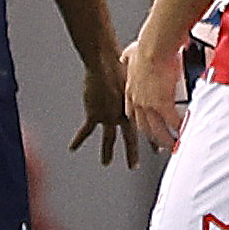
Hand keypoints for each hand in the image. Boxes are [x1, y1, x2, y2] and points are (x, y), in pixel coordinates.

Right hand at [71, 52, 141, 166]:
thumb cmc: (121, 63)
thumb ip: (140, 84)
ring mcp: (108, 116)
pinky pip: (86, 131)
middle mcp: (123, 114)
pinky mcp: (94, 114)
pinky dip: (78, 140)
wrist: (105, 63)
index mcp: (135, 107)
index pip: (145, 127)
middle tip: (133, 166)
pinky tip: (72, 148)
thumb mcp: (137, 76)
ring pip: (109, 138)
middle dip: (132, 154)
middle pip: (130, 138)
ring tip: (106, 163)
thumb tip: (148, 80)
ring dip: (107, 152)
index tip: (156, 149)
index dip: (151, 138)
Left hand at [123, 38, 183, 153]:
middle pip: (143, 126)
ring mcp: (149, 104)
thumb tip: (125, 56)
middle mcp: (138, 100)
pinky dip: (179, 129)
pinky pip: (172, 122)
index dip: (139, 121)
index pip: (132, 112)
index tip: (144, 128)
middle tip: (159, 145)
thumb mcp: (131, 53)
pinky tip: (185, 133)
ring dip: (166, 140)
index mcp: (131, 90)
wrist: (155, 46)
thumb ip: (128, 57)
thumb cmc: (146, 46)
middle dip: (152, 137)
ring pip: (157, 129)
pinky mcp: (162, 104)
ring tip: (174, 146)